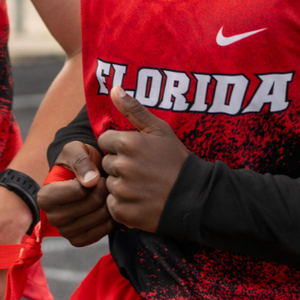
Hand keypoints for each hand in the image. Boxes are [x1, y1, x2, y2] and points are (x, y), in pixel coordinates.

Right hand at [37, 141, 112, 245]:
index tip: (97, 175)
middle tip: (106, 183)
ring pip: (97, 219)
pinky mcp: (77, 240)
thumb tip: (90, 181)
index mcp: (45, 196)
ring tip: (107, 194)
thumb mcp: (76, 150)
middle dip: (104, 191)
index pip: (79, 191)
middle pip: (90, 205)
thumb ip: (81, 161)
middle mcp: (51, 217)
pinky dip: (109, 221)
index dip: (95, 181)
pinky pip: (100, 233)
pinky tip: (108, 208)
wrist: (83, 176)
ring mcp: (64, 231)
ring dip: (108, 205)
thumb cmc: (77, 162)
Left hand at [96, 87, 188, 232]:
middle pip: (107, 162)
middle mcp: (121, 166)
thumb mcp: (159, 129)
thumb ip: (134, 109)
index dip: (120, 146)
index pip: (105, 141)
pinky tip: (141, 200)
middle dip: (120, 165)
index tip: (137, 153)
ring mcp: (122, 190)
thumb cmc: (177, 160)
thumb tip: (113, 88)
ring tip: (144, 186)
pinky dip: (123, 204)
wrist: (195, 197)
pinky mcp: (123, 212)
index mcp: (127, 143)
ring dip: (122, 185)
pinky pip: (113, 204)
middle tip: (143, 170)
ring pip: (109, 184)